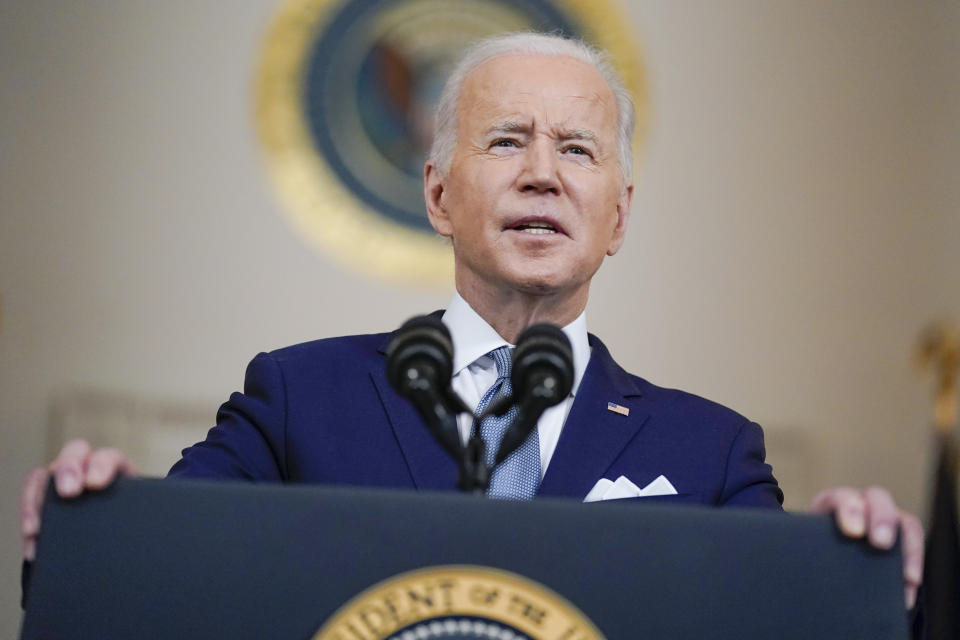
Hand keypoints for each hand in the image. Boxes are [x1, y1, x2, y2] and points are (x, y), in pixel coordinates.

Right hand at [21, 439, 134, 560]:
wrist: (123, 538)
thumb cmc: (134, 522)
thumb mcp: (140, 514)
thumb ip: (142, 516)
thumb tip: (161, 530)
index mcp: (117, 470)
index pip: (109, 457)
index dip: (102, 466)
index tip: (96, 485)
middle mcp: (87, 469)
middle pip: (74, 454)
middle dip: (69, 469)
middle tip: (69, 493)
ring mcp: (64, 482)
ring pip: (45, 476)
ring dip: (39, 498)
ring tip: (38, 528)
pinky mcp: (47, 501)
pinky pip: (31, 501)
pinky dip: (29, 519)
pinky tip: (33, 544)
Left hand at [810, 486, 923, 608]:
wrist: (820, 559)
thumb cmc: (810, 550)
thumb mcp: (806, 543)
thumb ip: (806, 546)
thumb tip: (799, 562)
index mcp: (832, 503)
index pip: (841, 497)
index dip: (849, 510)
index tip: (853, 532)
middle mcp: (862, 505)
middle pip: (877, 498)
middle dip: (882, 518)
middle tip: (881, 544)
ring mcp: (884, 520)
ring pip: (904, 520)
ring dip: (908, 544)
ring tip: (907, 576)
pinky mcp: (900, 538)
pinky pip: (914, 544)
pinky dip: (914, 563)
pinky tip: (910, 585)